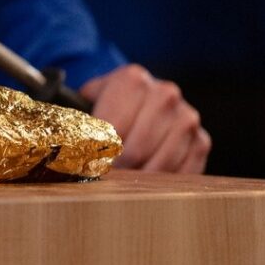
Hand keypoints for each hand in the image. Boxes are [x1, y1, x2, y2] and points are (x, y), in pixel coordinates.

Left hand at [80, 64, 210, 173]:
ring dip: (138, 180)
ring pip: (158, 165)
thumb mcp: (87, 102)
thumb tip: (62, 145)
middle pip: (134, 150)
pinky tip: (147, 182)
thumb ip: (74, 118)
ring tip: (124, 180)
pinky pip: (181, 175)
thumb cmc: (108, 107)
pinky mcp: (201, 141)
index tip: (86, 164)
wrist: (141, 101)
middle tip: (105, 177)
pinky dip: (162, 185)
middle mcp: (164, 93)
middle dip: (117, 169)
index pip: (110, 129)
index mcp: (132, 79)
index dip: (95, 153)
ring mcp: (187, 118)